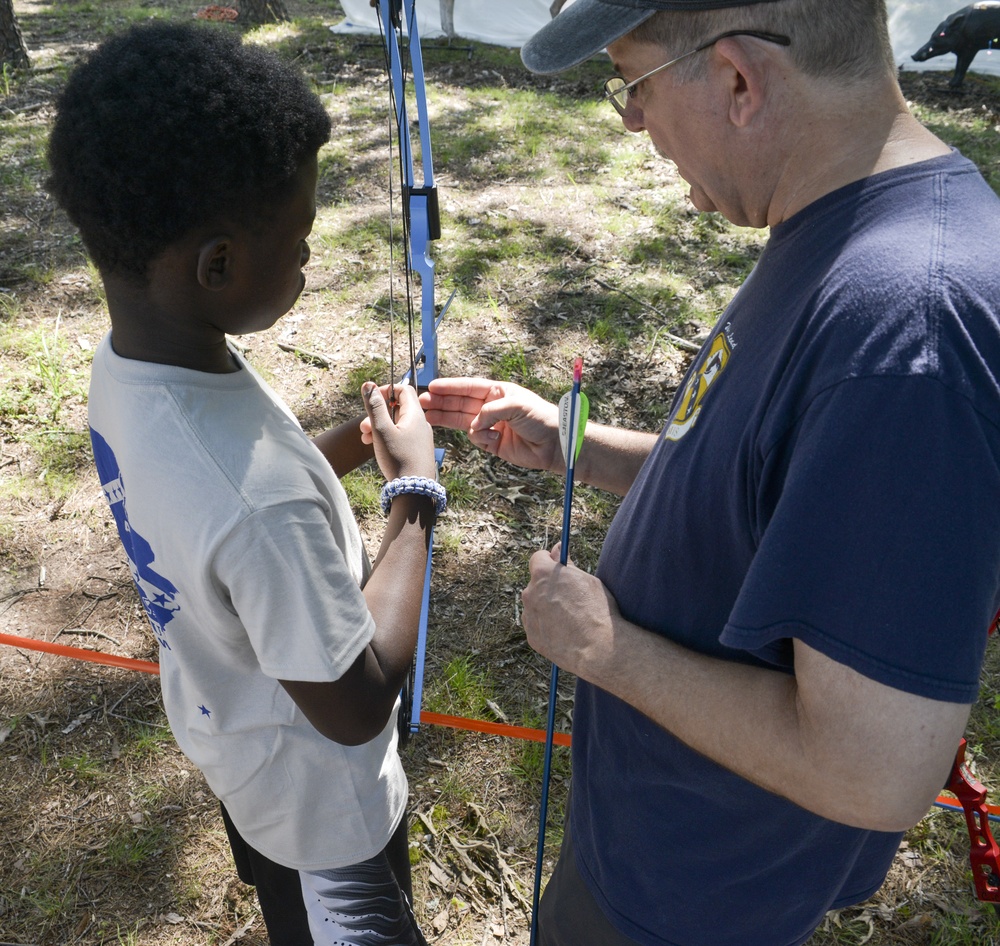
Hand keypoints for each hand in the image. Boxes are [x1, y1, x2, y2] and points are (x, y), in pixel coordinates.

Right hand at [361, 381, 435, 481]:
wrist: (414, 491)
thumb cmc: (398, 458)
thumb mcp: (382, 430)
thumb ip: (375, 406)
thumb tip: (368, 384)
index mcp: (415, 415)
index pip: (403, 390)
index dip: (386, 390)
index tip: (372, 399)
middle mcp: (420, 424)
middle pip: (398, 408)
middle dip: (377, 414)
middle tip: (363, 426)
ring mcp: (419, 438)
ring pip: (397, 424)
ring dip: (379, 427)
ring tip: (365, 438)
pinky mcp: (417, 450)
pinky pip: (400, 436)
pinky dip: (386, 437)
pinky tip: (375, 446)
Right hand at [419, 377, 561, 472]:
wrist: (554, 445)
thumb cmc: (541, 418)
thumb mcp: (517, 406)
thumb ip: (491, 411)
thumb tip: (474, 424)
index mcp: (498, 392)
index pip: (468, 387)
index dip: (450, 387)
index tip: (432, 386)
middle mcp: (491, 407)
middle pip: (460, 403)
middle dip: (441, 402)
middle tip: (422, 402)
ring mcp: (491, 425)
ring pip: (462, 420)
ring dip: (446, 418)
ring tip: (427, 416)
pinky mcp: (492, 443)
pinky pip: (476, 438)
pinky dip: (481, 438)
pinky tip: (493, 438)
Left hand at [521, 545, 620, 678]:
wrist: (598, 647)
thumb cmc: (597, 609)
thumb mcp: (586, 580)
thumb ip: (567, 564)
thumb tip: (557, 548)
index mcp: (543, 574)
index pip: (538, 558)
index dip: (550, 562)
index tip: (559, 568)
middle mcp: (530, 593)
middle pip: (536, 584)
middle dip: (549, 587)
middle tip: (569, 597)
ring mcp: (529, 616)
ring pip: (535, 606)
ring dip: (546, 608)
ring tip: (570, 619)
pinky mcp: (531, 636)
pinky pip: (537, 625)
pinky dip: (547, 627)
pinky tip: (565, 632)